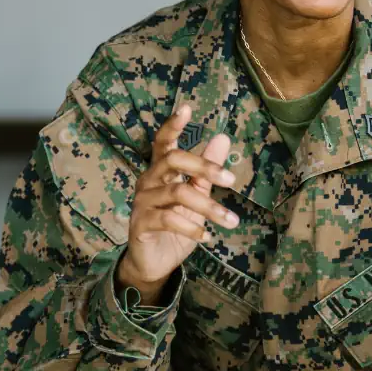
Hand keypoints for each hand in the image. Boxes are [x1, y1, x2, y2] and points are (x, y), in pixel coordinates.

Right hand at [118, 105, 237, 303]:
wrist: (155, 263)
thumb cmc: (176, 226)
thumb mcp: (197, 196)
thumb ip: (206, 171)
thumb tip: (223, 138)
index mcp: (160, 171)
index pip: (163, 142)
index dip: (172, 125)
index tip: (186, 108)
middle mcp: (148, 181)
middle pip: (172, 160)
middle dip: (203, 166)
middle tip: (230, 179)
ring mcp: (142, 202)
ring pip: (177, 193)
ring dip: (209, 207)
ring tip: (231, 220)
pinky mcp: (141, 224)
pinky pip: (168, 219)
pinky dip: (192, 228)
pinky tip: (207, 236)